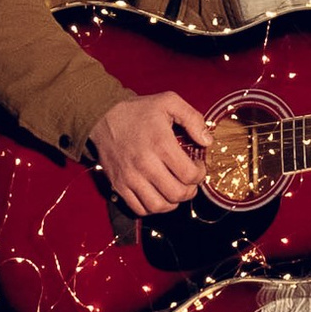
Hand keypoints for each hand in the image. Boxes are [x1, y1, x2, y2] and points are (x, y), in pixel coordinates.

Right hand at [90, 89, 212, 213]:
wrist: (102, 116)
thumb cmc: (138, 111)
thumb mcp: (168, 102)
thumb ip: (193, 118)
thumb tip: (207, 141)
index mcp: (160, 144)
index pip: (189, 175)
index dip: (200, 175)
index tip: (197, 167)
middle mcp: (145, 164)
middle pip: (177, 194)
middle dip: (190, 190)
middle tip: (189, 181)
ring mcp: (130, 177)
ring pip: (159, 206)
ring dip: (173, 202)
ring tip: (175, 189)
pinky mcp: (119, 185)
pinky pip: (139, 209)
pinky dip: (153, 207)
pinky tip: (158, 195)